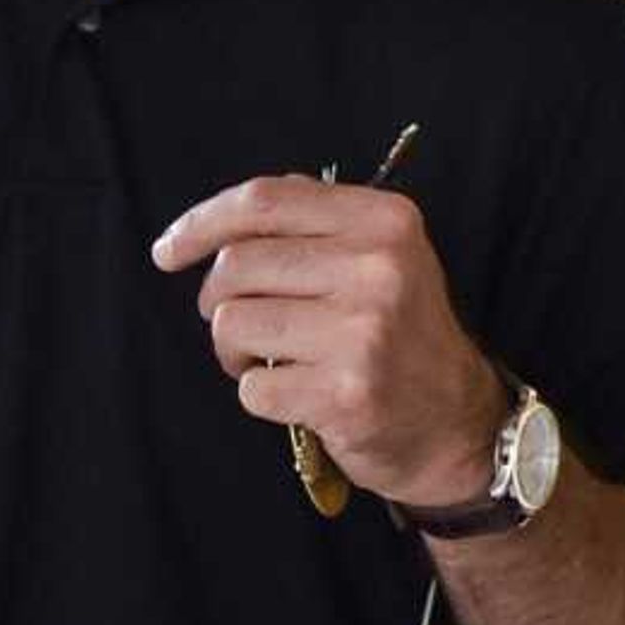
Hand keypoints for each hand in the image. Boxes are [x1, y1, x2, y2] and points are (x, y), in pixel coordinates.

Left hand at [152, 175, 507, 512]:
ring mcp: (362, 331)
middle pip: (236, 266)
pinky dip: (260, 395)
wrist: (456, 422)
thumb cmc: (404, 334)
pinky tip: (298, 394)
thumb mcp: (384, 255)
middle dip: (218, 301)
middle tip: (245, 326)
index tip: (168, 250)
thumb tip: (229, 215)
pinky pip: (251, 388)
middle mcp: (377, 267)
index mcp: (384, 220)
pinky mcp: (344, 392)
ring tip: (273, 360)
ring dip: (235, 352)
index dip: (201, 222)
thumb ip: (317, 222)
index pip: (264, 201)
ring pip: (232, 325)